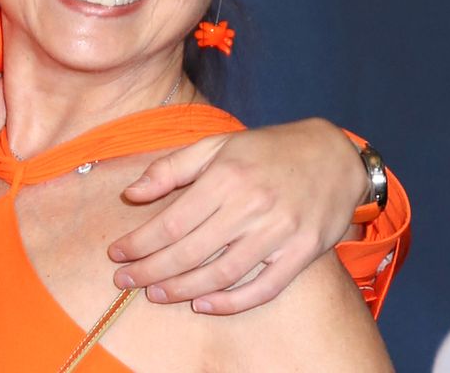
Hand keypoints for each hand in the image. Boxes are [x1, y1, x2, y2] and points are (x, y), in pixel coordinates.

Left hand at [107, 118, 365, 314]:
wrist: (333, 156)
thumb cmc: (267, 150)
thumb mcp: (217, 145)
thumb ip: (171, 169)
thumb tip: (131, 194)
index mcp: (227, 177)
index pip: (172, 221)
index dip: (140, 242)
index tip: (116, 253)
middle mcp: (252, 205)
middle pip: (191, 252)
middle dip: (151, 271)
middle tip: (124, 281)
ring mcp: (280, 232)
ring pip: (222, 274)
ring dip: (183, 290)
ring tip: (155, 295)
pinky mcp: (302, 253)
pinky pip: (262, 288)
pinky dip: (231, 303)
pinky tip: (203, 305)